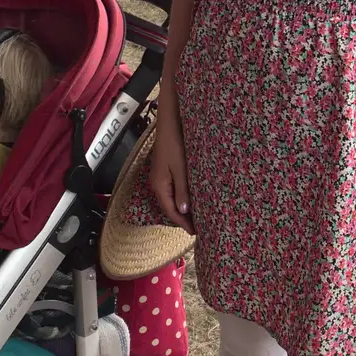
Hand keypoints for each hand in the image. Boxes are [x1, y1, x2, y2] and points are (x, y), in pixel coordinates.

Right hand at [147, 114, 194, 234]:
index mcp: (160, 186)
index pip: (171, 211)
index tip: (196, 232)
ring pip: (171, 199)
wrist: (169, 124)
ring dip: (182, 209)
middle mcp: (157, 184)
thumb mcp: (181, 169)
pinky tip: (190, 198)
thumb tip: (183, 211)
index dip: (183, 223)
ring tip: (196, 216)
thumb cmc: (175, 144)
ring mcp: (160, 177)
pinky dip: (180, 198)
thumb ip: (182, 190)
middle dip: (182, 219)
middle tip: (198, 227)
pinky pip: (172, 190)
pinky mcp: (164, 171)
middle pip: (169, 207)